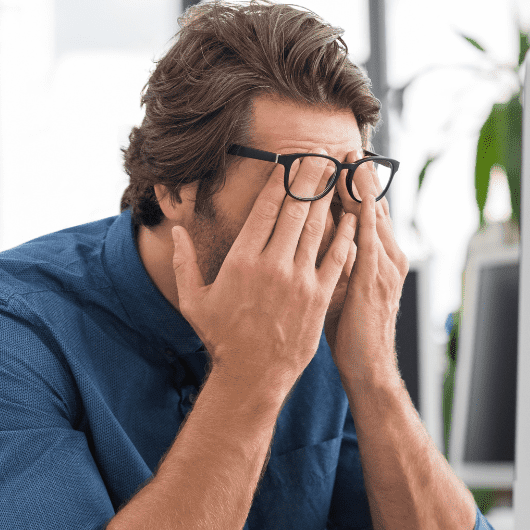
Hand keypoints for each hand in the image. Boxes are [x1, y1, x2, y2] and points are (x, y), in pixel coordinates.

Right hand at [171, 156, 357, 397]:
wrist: (252, 375)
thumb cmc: (221, 338)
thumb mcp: (193, 300)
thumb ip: (184, 262)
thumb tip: (176, 231)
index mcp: (242, 260)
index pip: (266, 208)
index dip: (280, 181)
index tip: (290, 161)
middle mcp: (272, 264)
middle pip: (296, 209)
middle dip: (310, 178)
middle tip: (320, 154)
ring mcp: (299, 280)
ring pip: (318, 228)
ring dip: (329, 198)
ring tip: (337, 174)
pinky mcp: (319, 296)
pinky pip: (336, 257)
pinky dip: (346, 234)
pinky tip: (353, 217)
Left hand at [323, 163, 407, 388]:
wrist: (369, 369)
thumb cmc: (351, 333)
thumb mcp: (342, 290)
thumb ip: (334, 263)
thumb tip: (311, 240)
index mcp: (380, 259)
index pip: (368, 213)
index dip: (356, 187)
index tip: (341, 161)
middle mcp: (388, 257)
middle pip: (374, 207)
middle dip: (360, 178)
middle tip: (347, 147)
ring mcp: (385, 268)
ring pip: (373, 218)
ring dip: (362, 189)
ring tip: (351, 159)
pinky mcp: (375, 281)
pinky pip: (369, 242)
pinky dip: (364, 217)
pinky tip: (357, 197)